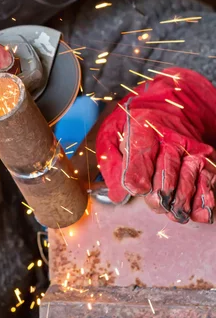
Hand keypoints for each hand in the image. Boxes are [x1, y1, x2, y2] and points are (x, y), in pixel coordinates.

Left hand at [96, 68, 215, 223]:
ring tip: (173, 211)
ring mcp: (189, 150)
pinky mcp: (203, 159)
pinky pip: (206, 182)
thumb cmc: (135, 124)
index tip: (135, 189)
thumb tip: (117, 194)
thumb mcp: (112, 134)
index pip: (140, 153)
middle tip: (154, 202)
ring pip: (187, 180)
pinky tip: (196, 213)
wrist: (169, 105)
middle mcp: (169, 139)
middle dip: (159, 193)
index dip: (137, 175)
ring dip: (180, 201)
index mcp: (142, 129)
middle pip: (166, 171)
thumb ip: (111, 163)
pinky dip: (202, 201)